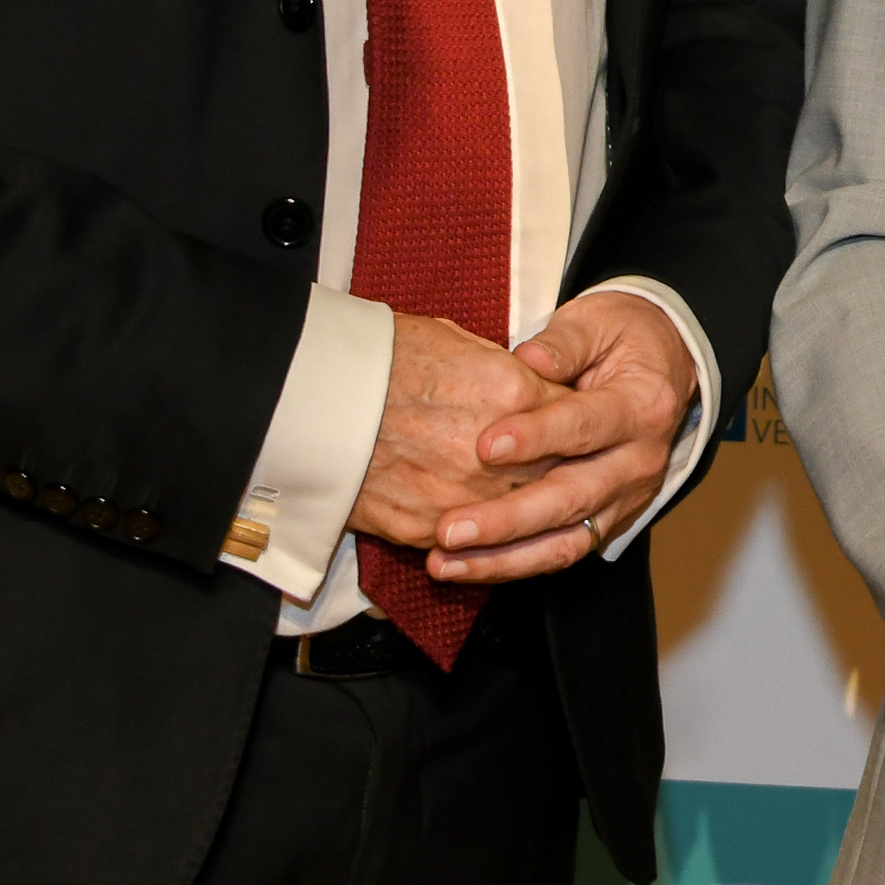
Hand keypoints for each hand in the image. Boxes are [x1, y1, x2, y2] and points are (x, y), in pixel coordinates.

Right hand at [345, 310, 562, 552]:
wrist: (311, 399)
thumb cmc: (380, 358)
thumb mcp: (456, 342)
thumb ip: (509, 372)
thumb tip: (536, 385)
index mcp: (513, 393)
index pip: (571, 417)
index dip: (573, 423)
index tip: (573, 426)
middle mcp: (499, 452)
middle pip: (559, 472)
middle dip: (563, 470)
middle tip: (565, 470)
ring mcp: (465, 495)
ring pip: (522, 516)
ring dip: (527, 511)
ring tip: (522, 504)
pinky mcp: (429, 528)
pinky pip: (474, 541)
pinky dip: (482, 536)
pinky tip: (481, 527)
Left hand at [424, 290, 702, 584]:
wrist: (664, 367)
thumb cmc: (621, 339)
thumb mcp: (598, 322)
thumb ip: (564, 342)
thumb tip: (528, 359)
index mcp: (641, 406)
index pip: (586, 426)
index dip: (537, 437)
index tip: (485, 447)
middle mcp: (638, 461)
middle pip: (572, 498)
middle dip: (507, 519)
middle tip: (449, 529)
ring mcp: (624, 499)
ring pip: (565, 542)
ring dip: (502, 558)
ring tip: (444, 563)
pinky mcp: (606, 521)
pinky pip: (559, 552)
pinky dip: (512, 565)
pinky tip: (464, 567)